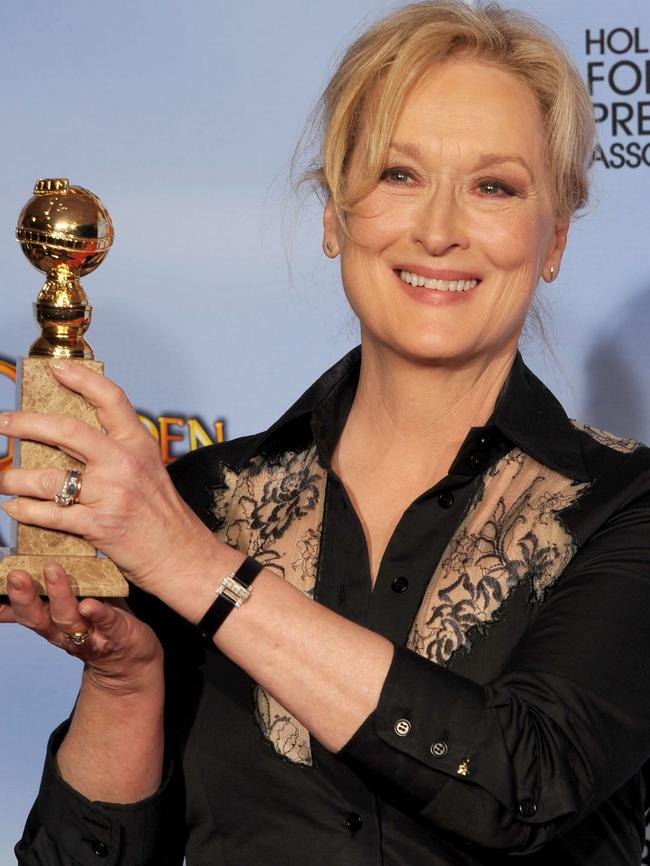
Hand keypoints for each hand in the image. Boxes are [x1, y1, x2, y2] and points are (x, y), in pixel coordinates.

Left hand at [0, 360, 218, 595]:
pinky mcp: (99, 525)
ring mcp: (111, 494)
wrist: (182, 555)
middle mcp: (124, 463)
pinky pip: (51, 514)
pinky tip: (14, 507)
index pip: (110, 399)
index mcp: (139, 444)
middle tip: (3, 422)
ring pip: (50, 478)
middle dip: (26, 423)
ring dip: (16, 477)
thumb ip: (119, 452)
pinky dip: (25, 511)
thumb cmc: (164, 516)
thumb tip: (75, 439)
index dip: (82, 379)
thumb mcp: (150, 470)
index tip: (57, 370)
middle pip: (67, 430)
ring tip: (2, 477)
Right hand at [0, 562, 161, 691]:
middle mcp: (65, 633)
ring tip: (53, 571)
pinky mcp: (117, 634)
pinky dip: (97, 613)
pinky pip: (107, 623)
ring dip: (59, 596)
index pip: (24, 613)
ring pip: (69, 619)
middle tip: (17, 575)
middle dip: (25, 598)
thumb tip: (12, 580)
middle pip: (39, 618)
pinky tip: (89, 604)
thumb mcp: (66, 615)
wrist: (131, 662)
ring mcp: (91, 635)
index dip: (8, 603)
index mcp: (52, 624)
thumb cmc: (97, 627)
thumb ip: (42, 603)